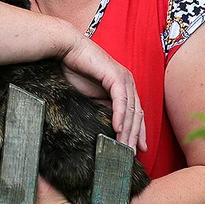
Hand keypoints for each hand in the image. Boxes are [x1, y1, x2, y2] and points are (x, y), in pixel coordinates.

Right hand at [59, 34, 146, 151]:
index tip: (137, 148)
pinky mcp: (116, 76)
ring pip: (130, 110)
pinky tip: (117, 129)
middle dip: (135, 136)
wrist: (66, 49)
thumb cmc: (74, 69)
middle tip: (130, 154)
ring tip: (124, 146)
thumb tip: (106, 126)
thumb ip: (100, 107)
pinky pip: (121, 101)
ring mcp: (124, 79)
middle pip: (136, 114)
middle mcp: (128, 82)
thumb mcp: (89, 94)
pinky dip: (120, 116)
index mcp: (123, 86)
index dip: (138, 132)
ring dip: (128, 130)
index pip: (135, 113)